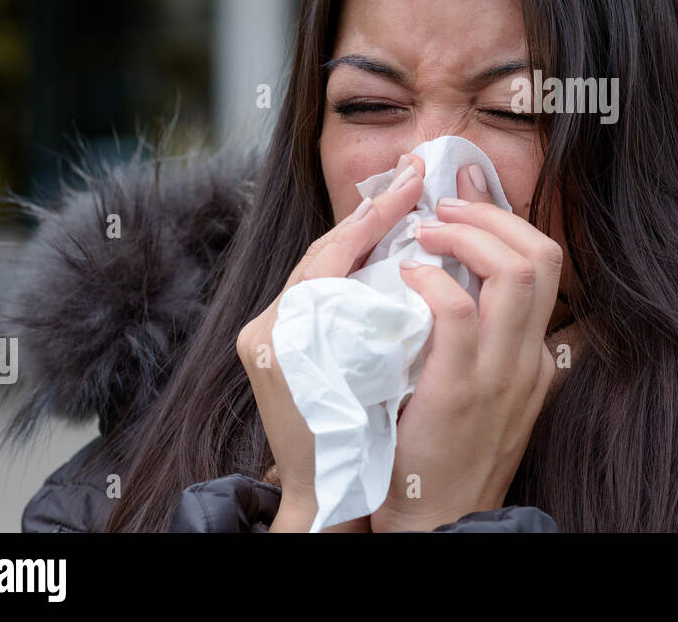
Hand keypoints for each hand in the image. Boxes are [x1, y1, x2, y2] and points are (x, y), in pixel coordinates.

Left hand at [237, 153, 427, 532]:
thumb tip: (397, 266)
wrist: (321, 498)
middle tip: (411, 180)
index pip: (328, 257)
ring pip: (320, 266)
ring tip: (401, 206)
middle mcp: (266, 327)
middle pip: (321, 253)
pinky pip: (318, 287)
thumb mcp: (372, 389)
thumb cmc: (352, 454)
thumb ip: (370, 328)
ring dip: (361, 235)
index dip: (371, 219)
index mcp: (281, 334)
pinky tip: (383, 250)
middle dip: (367, 215)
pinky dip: (351, 263)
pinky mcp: (273, 341)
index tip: (410, 187)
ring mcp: (267, 333)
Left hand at [369, 163, 562, 531]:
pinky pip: (457, 311)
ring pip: (515, 271)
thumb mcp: (489, 402)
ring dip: (467, 236)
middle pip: (542, 256)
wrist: (437, 523)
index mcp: (535, 357)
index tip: (471, 185)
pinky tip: (408, 275)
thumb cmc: (445, 457)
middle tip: (446, 204)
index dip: (509, 216)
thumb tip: (472, 295)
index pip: (545, 264)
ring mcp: (500, 374)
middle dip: (494, 213)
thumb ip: (493, 351)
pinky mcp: (460, 390)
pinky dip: (432, 279)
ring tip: (427, 231)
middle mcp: (529, 360)